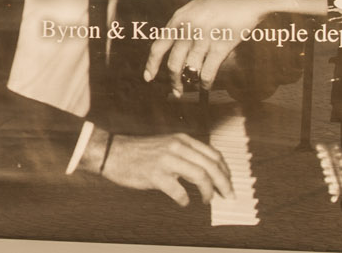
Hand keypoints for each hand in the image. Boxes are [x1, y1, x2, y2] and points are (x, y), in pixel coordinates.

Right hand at [97, 133, 233, 206]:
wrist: (113, 152)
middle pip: (211, 166)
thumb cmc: (140, 152)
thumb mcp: (167, 144)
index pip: (214, 155)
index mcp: (182, 139)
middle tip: (228, 196)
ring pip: (200, 176)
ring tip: (208, 200)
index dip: (225, 171)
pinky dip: (185, 199)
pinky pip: (179, 191)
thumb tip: (208, 172)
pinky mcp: (155, 174)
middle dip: (224, 184)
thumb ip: (186, 153)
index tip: (228, 183)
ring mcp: (166, 160)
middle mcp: (177, 147)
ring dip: (208, 192)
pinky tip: (184, 201)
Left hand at [143, 0, 278, 95]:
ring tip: (191, 88)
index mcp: (178, 20)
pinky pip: (208, 71)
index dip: (151, 65)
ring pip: (189, 70)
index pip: (158, 47)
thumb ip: (182, 27)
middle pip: (173, 63)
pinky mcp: (221, 45)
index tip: (148, 78)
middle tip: (176, 92)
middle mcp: (187, 29)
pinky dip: (205, 83)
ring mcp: (203, 37)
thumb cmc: (221, 2)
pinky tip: (206, 86)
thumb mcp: (193, 9)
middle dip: (173, 81)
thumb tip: (175, 52)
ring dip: (190, 83)